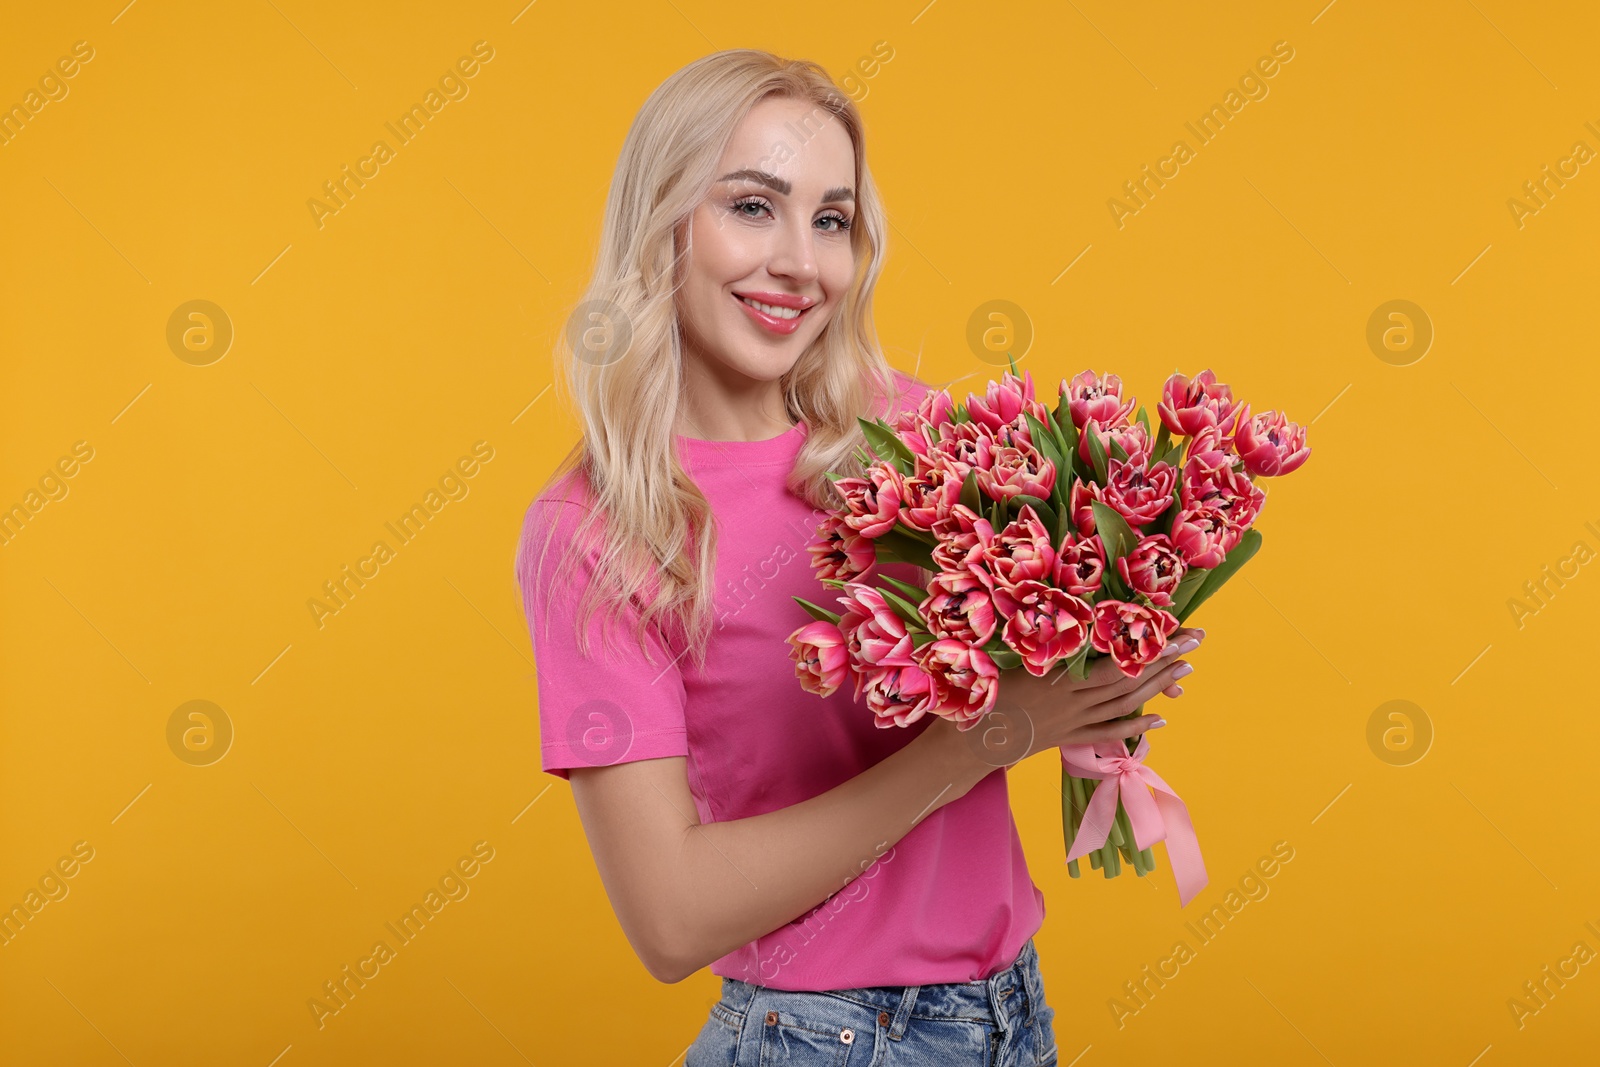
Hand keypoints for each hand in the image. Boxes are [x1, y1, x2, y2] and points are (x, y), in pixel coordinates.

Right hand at [927, 626, 1203, 770]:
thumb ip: (1021, 630)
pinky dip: (1135, 727)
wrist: (965, 747)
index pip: (1111, 658)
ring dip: (1157, 687)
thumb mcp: (996, 656)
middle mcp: (1070, 698)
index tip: (1172, 625)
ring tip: (1187, 670)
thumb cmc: (974, 695)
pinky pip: (1107, 732)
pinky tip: (1161, 721)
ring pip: (1123, 703)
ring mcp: (1071, 720)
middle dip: (1163, 659)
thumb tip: (1025, 596)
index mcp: (1055, 675)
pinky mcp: (1067, 738)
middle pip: (1127, 678)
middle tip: (1196, 642)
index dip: (1144, 643)